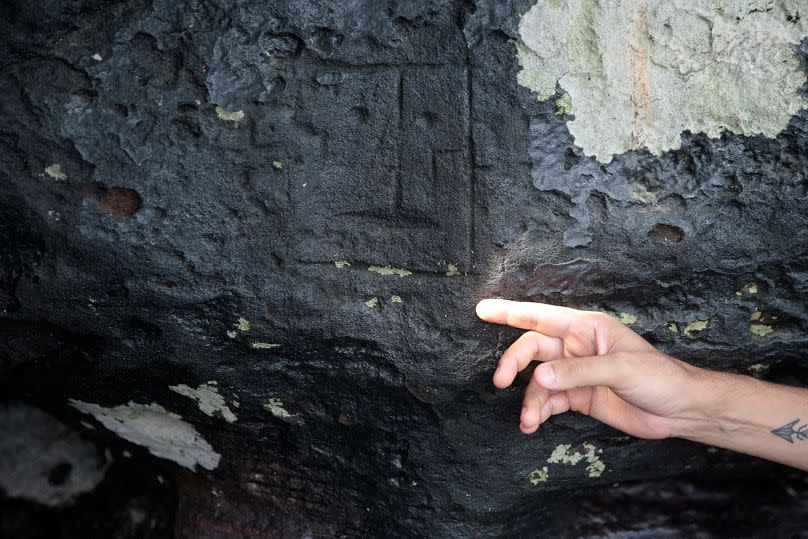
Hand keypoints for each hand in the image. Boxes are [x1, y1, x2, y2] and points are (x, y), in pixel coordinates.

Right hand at [476, 299, 709, 438]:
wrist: (679, 411)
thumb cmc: (658, 377)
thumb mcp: (620, 369)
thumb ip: (577, 372)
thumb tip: (538, 377)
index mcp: (586, 328)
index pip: (540, 316)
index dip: (509, 312)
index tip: (482, 310)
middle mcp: (576, 347)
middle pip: (532, 349)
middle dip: (512, 363)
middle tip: (499, 381)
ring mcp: (575, 373)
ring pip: (537, 380)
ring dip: (528, 399)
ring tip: (528, 419)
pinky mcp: (577, 397)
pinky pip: (548, 401)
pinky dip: (537, 412)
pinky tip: (532, 424)